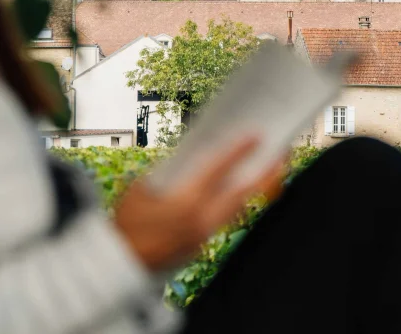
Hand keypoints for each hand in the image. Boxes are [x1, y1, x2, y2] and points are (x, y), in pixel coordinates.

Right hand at [114, 137, 282, 270]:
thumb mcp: (142, 189)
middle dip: (265, 171)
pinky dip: (240, 200)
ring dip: (257, 186)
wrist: (119, 266)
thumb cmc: (126, 224)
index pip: (218, 170)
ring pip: (240, 206)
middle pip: (243, 192)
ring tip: (271, 168)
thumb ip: (170, 170)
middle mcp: (200, 220)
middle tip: (281, 153)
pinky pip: (228, 217)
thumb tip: (194, 154)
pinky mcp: (203, 244)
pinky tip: (245, 187)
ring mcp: (204, 235)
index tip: (256, 134)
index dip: (239, 149)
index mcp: (184, 202)